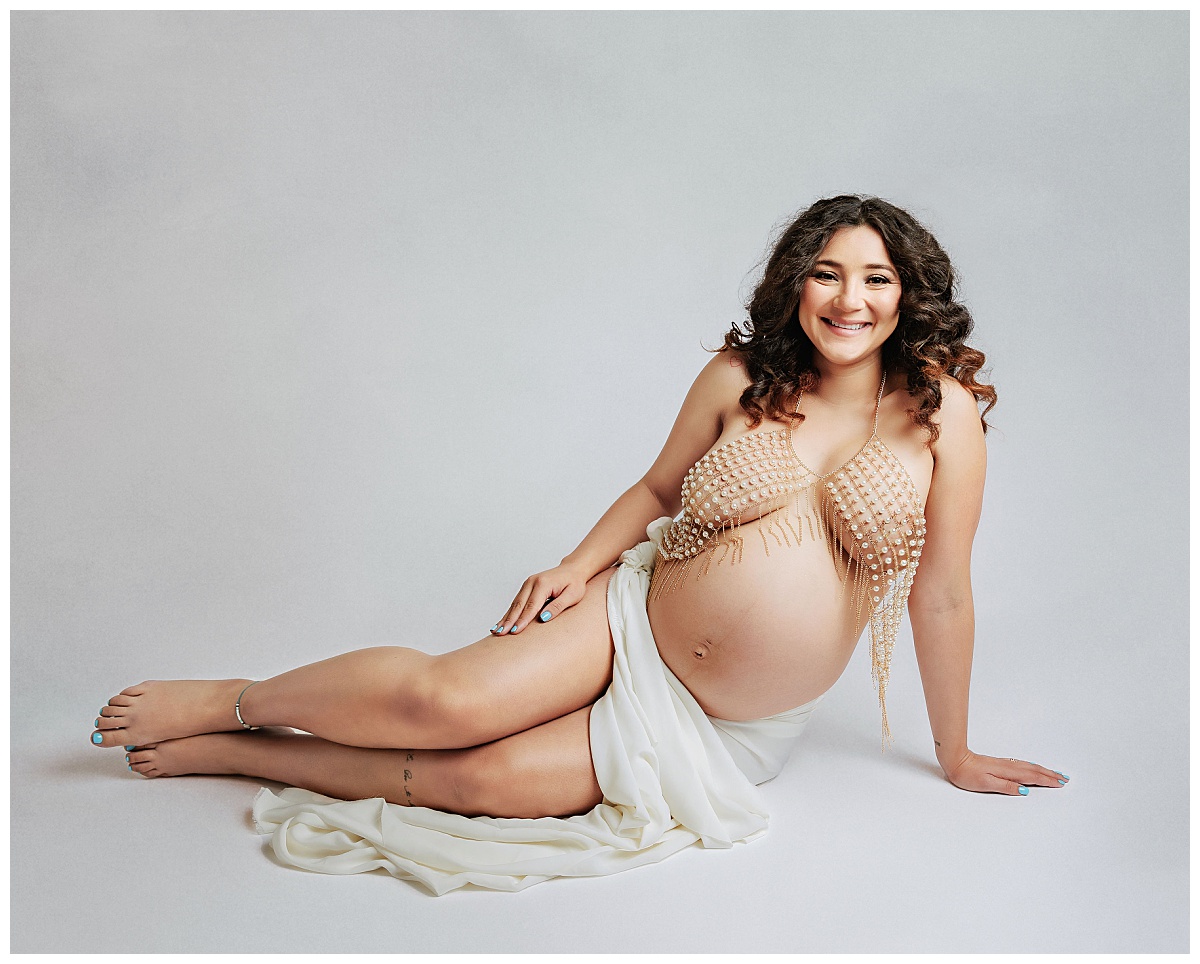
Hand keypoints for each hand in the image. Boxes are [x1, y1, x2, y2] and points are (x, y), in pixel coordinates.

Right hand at [491, 563, 590, 635]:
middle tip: (501, 634)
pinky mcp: (526, 588)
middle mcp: (532, 582)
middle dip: (509, 621)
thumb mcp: (572, 596)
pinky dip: (508, 613)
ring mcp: (527, 584)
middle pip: (518, 605)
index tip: (515, 631)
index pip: (531, 606)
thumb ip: (558, 606)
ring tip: (497, 631)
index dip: (523, 620)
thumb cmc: (574, 583)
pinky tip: (501, 623)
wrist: (572, 570)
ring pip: (514, 604)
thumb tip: (543, 618)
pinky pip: (516, 603)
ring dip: (505, 618)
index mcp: (543, 584)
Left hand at [940, 749, 1069, 795]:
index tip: (1060, 783)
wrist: (954, 759)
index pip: (1032, 777)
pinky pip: (1022, 765)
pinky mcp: (999, 763)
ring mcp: (1004, 764)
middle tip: (1064, 778)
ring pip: (1028, 766)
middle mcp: (1008, 766)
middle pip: (1033, 770)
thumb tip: (1025, 791)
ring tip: (1054, 773)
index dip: (1047, 780)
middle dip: (1050, 775)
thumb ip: (1006, 787)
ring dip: (1043, 770)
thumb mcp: (986, 784)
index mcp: (1007, 772)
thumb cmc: (967, 774)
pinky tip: (1033, 768)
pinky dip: (1032, 767)